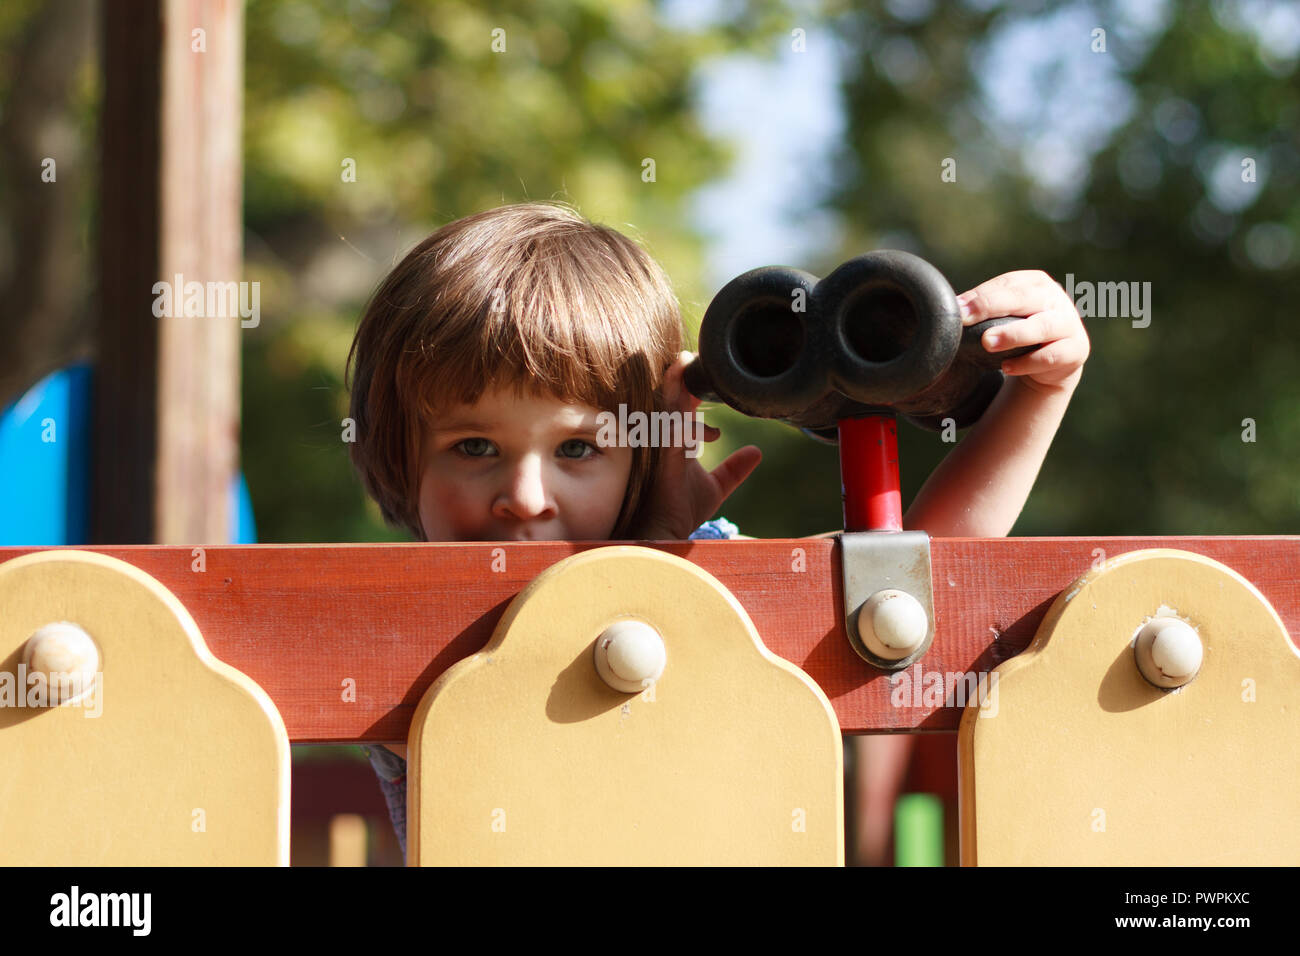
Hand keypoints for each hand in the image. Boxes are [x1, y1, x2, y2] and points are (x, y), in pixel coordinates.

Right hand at [628, 352, 761, 539]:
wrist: (665, 533)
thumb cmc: (681, 510)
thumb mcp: (715, 488)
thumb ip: (734, 470)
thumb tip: (757, 452)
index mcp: (674, 439)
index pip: (681, 403)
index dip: (693, 386)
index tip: (709, 374)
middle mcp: (664, 437)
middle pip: (669, 396)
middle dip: (681, 375)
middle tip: (692, 355)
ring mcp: (659, 442)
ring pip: (664, 402)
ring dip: (675, 381)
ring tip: (685, 359)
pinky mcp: (660, 451)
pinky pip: (667, 421)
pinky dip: (676, 403)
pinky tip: (684, 385)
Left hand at [957, 270, 1089, 396]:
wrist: (1053, 361)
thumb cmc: (1019, 330)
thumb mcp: (1002, 315)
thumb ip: (981, 308)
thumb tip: (951, 306)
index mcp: (1034, 283)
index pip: (1006, 285)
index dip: (980, 296)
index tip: (956, 308)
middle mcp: (1055, 298)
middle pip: (1023, 298)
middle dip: (992, 306)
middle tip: (966, 318)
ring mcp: (1068, 323)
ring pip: (1042, 326)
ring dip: (1013, 334)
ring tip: (987, 342)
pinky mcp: (1076, 349)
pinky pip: (1050, 356)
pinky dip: (1027, 362)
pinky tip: (1006, 367)